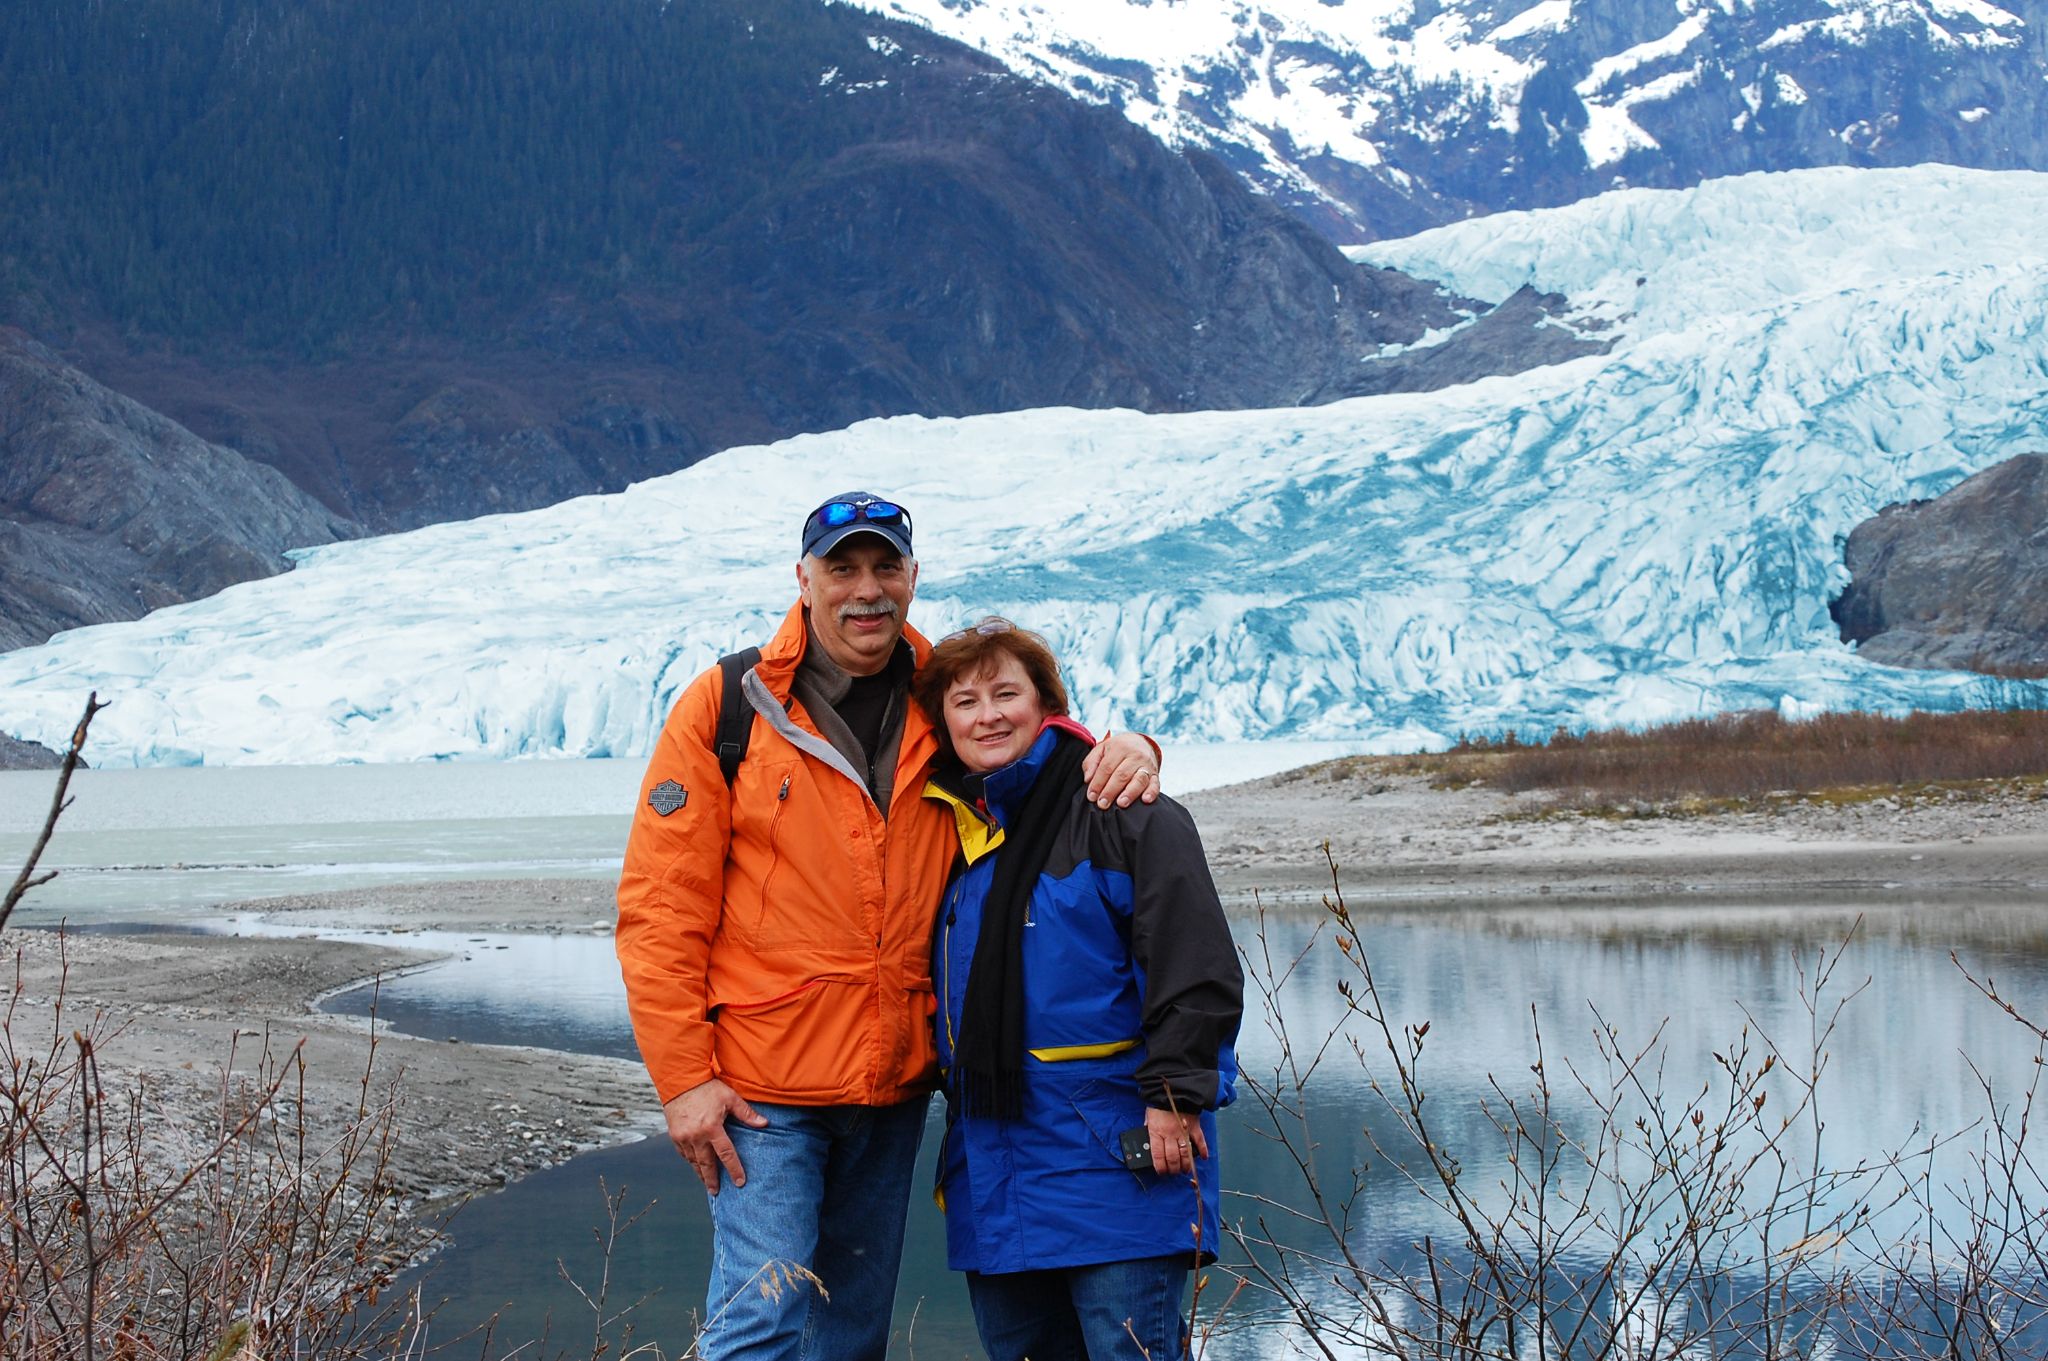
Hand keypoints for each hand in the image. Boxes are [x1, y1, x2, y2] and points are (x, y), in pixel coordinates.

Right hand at [663, 1078, 768, 1193]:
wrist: (680, 1080)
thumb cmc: (708, 1087)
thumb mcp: (730, 1098)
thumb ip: (746, 1113)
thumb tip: (764, 1123)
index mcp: (712, 1128)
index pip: (726, 1154)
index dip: (734, 1169)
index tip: (740, 1182)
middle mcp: (696, 1136)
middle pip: (706, 1164)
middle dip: (712, 1180)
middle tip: (716, 1192)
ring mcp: (683, 1137)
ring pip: (693, 1161)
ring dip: (701, 1173)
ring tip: (707, 1183)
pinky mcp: (674, 1135)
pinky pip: (683, 1153)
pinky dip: (690, 1161)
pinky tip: (696, 1165)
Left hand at [1084, 732, 1161, 808]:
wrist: (1140, 742)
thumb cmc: (1117, 750)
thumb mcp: (1101, 750)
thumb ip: (1091, 763)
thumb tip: (1088, 779)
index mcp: (1119, 748)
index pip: (1107, 767)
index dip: (1098, 783)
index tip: (1091, 796)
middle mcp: (1135, 755)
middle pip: (1122, 774)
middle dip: (1111, 791)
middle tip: (1102, 804)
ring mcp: (1147, 765)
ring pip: (1139, 779)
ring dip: (1130, 793)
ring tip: (1121, 803)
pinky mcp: (1155, 774)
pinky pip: (1155, 784)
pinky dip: (1152, 793)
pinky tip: (1145, 800)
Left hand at [1144, 1104, 1207, 1177]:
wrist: (1174, 1089)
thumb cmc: (1159, 1102)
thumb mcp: (1149, 1116)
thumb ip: (1149, 1128)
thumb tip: (1148, 1138)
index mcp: (1157, 1132)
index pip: (1158, 1156)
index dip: (1160, 1168)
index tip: (1162, 1172)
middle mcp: (1170, 1134)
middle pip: (1172, 1158)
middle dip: (1173, 1169)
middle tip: (1174, 1172)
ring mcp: (1183, 1131)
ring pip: (1185, 1154)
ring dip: (1186, 1165)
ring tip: (1185, 1170)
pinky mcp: (1194, 1127)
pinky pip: (1200, 1141)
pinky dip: (1203, 1150)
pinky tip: (1203, 1157)